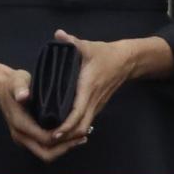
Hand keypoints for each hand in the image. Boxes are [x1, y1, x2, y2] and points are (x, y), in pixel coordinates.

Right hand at [0, 53, 86, 162]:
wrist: (1, 88)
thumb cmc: (13, 83)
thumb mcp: (18, 81)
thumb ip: (20, 88)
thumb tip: (23, 96)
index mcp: (20, 124)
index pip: (45, 139)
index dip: (62, 137)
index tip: (77, 130)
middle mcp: (20, 136)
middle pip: (46, 153)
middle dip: (65, 148)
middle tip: (82, 138)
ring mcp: (23, 139)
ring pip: (45, 154)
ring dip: (63, 149)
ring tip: (80, 138)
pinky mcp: (26, 139)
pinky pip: (43, 148)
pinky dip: (57, 146)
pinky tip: (70, 136)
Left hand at [49, 29, 166, 143]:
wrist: (125, 61)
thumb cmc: (104, 54)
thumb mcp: (88, 46)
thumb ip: (72, 42)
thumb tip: (58, 34)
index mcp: (88, 87)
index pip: (78, 112)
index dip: (67, 125)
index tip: (55, 133)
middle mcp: (93, 100)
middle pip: (82, 126)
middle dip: (67, 136)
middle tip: (48, 139)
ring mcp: (97, 105)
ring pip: (85, 126)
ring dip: (71, 134)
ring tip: (54, 137)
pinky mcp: (98, 105)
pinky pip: (86, 121)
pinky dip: (76, 128)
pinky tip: (64, 129)